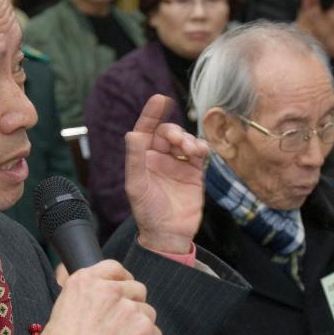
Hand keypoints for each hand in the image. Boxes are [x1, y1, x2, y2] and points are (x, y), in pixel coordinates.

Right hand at [27, 260, 160, 334]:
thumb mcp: (59, 311)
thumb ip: (80, 297)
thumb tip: (88, 293)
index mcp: (85, 282)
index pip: (114, 268)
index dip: (120, 281)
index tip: (121, 291)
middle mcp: (109, 291)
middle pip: (136, 288)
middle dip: (132, 304)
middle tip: (121, 324)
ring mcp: (129, 309)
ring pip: (147, 311)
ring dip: (139, 325)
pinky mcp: (144, 330)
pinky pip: (155, 332)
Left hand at [125, 94, 208, 254]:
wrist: (169, 235)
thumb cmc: (148, 213)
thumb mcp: (137, 186)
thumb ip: (135, 159)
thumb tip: (132, 133)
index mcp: (143, 158)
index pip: (146, 130)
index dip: (151, 113)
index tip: (160, 99)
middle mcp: (160, 158)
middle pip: (168, 133)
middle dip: (174, 131)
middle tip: (178, 141)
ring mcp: (178, 165)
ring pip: (184, 141)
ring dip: (188, 140)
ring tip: (189, 150)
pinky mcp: (195, 173)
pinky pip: (199, 154)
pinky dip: (201, 148)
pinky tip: (200, 151)